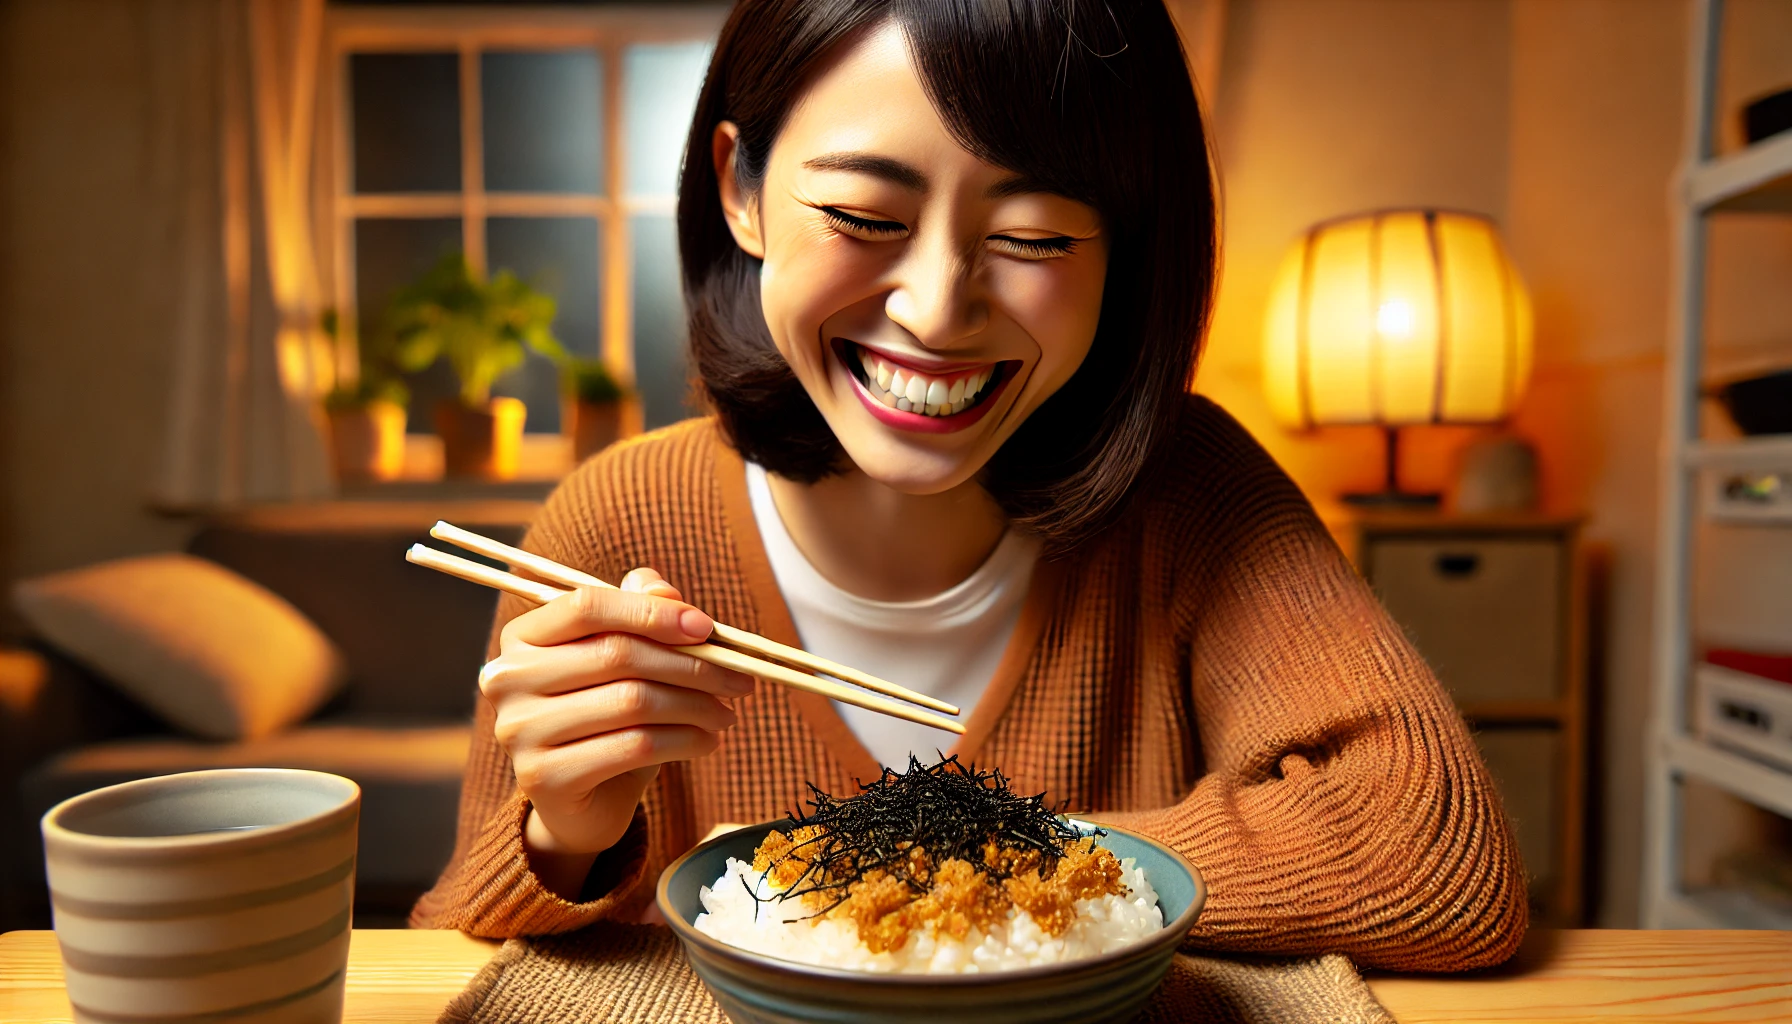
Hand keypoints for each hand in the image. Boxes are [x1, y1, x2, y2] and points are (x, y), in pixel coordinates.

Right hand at [479, 569, 752, 896]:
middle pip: (617, 654)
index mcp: (522, 637)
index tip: (707, 629)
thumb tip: (667, 590)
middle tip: (739, 679)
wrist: (579, 802)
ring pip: (632, 702)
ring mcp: (518, 730)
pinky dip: (684, 741)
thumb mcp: (622, 661)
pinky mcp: (542, 777)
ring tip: (726, 713)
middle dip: (692, 665)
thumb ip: (640, 613)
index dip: (651, 612)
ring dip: (695, 706)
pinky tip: (707, 742)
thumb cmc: (604, 717)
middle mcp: (507, 679)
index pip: (586, 605)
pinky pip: (633, 747)